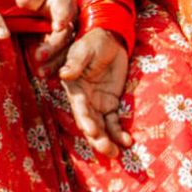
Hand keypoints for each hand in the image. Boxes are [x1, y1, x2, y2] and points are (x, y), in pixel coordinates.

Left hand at [18, 0, 76, 68]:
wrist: (55, 7)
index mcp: (64, 4)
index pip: (65, 9)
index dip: (63, 18)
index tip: (58, 26)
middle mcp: (71, 22)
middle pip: (64, 35)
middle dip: (53, 46)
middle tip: (39, 55)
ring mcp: (70, 37)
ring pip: (66, 51)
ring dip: (54, 62)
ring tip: (41, 72)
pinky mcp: (66, 50)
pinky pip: (63, 61)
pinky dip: (55, 70)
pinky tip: (47, 78)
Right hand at [54, 29, 131, 155]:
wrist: (110, 38)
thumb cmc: (93, 41)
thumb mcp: (84, 50)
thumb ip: (76, 62)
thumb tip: (64, 74)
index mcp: (75, 88)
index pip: (79, 107)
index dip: (85, 120)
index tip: (93, 131)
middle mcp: (84, 99)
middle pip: (89, 122)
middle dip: (97, 138)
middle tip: (107, 151)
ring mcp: (98, 103)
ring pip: (101, 127)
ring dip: (107, 141)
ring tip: (116, 153)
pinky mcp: (111, 103)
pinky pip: (114, 121)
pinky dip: (119, 132)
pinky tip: (126, 141)